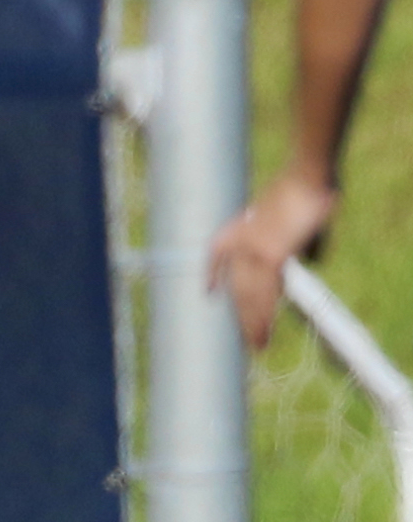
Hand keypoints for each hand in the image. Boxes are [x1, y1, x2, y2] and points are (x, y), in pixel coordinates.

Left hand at [209, 168, 337, 349]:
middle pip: (235, 287)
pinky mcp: (269, 256)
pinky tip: (262, 331)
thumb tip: (312, 258)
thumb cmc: (309, 191)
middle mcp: (239, 242)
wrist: (307, 177)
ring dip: (252, 323)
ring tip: (256, 345)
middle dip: (240, 314)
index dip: (213, 274)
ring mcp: (251, 250)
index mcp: (239, 228)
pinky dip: (264, 315)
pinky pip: (264, 293)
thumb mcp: (299, 216)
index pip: (216, 255)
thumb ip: (304, 240)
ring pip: (247, 296)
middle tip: (243, 338)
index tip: (210, 291)